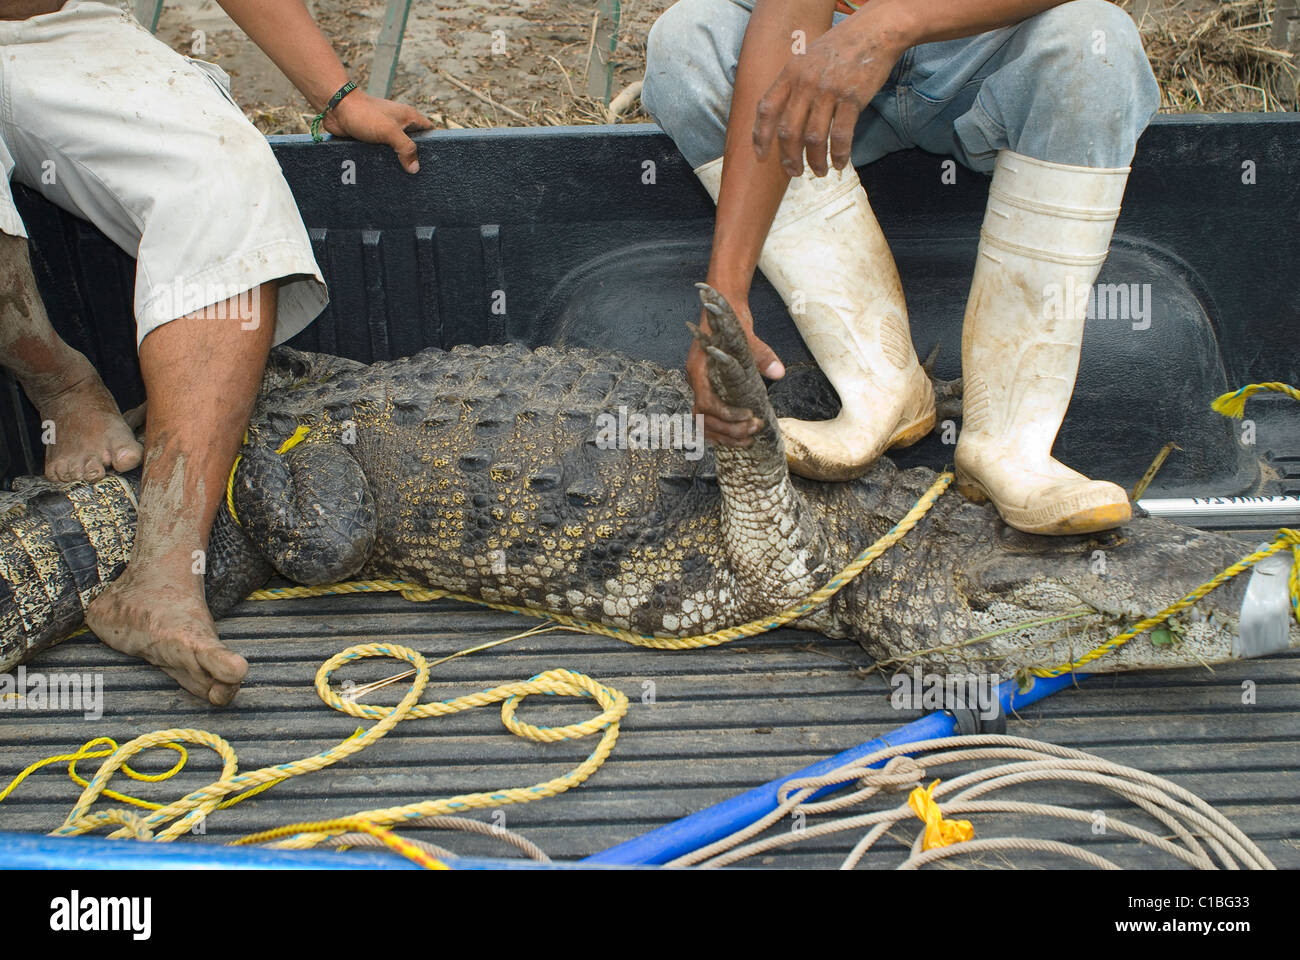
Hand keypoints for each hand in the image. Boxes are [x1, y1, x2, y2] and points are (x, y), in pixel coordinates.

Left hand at [325, 91, 433, 172]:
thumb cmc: (364, 114)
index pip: (429, 132)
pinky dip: (384, 162)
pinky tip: (386, 174)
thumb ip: (405, 149)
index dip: (434, 145)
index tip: (436, 162)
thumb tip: (415, 168)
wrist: (336, 108)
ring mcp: (386, 131)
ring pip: (397, 150)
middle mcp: (399, 124)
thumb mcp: (390, 131)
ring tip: (403, 179)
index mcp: (409, 117)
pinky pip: (383, 153)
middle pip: (414, 144)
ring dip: (398, 162)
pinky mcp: (373, 139)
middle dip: (415, 158)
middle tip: (419, 177)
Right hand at [687, 297, 784, 446]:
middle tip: (755, 429)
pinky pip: (706, 420)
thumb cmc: (731, 322)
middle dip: (729, 429)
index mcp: (700, 369)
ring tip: (749, 439)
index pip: (706, 403)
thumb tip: (778, 373)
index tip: (748, 415)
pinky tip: (738, 438)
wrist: (721, 309)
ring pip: (703, 423)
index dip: (726, 415)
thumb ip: (761, 355)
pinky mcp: (705, 391)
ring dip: (725, 435)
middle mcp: (695, 381)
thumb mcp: (748, 337)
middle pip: (703, 418)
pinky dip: (720, 432)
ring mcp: (698, 387)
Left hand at [752, 14, 907, 176]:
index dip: (761, 136)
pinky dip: (839, 154)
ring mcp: (828, 91)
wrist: (874, 32)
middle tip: (794, 173)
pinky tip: (840, 163)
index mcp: (790, 73)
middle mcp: (805, 83)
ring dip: (815, 161)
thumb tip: (784, 116)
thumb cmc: (841, 48)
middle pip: (788, 131)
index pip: (766, 109)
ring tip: (820, 172)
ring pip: (813, 138)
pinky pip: (840, 135)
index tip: (762, 156)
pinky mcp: (851, 99)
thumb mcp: (807, 58)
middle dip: (789, 158)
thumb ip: (794, 83)